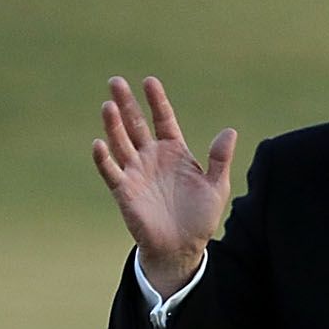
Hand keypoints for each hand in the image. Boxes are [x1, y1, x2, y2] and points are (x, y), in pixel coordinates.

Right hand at [91, 75, 236, 297]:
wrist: (183, 247)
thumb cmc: (200, 217)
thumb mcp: (217, 187)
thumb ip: (220, 159)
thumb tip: (230, 131)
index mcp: (174, 151)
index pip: (163, 120)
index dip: (157, 101)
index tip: (150, 81)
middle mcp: (151, 156)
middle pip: (136, 124)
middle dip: (127, 104)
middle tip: (116, 81)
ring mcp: (136, 171)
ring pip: (121, 142)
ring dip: (113, 125)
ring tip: (108, 106)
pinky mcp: (124, 190)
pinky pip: (110, 171)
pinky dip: (103, 158)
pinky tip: (99, 144)